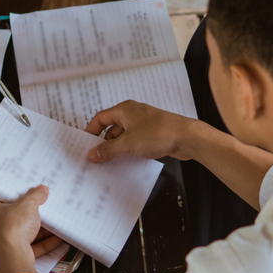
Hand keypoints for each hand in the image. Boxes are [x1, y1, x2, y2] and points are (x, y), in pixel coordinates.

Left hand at [0, 186, 60, 272]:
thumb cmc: (11, 228)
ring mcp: (6, 243)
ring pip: (26, 233)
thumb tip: (41, 190)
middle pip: (17, 217)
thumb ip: (35, 196)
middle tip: (44, 205)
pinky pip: (33, 247)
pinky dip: (45, 242)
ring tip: (55, 221)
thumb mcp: (27, 204)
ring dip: (42, 229)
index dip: (17, 196)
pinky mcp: (16, 255)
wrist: (12, 257)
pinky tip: (58, 238)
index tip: (29, 192)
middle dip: (32, 214)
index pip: (4, 200)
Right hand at [84, 100, 200, 162]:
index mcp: (124, 110)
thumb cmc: (158, 133)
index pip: (100, 118)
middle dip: (104, 143)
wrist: (187, 137)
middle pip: (111, 128)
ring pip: (124, 136)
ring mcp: (144, 123)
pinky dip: (129, 150)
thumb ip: (108, 150)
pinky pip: (135, 141)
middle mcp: (133, 114)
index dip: (91, 131)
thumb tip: (92, 153)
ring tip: (110, 162)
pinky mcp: (153, 133)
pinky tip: (127, 161)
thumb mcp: (128, 144)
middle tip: (97, 157)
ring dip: (117, 148)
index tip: (85, 144)